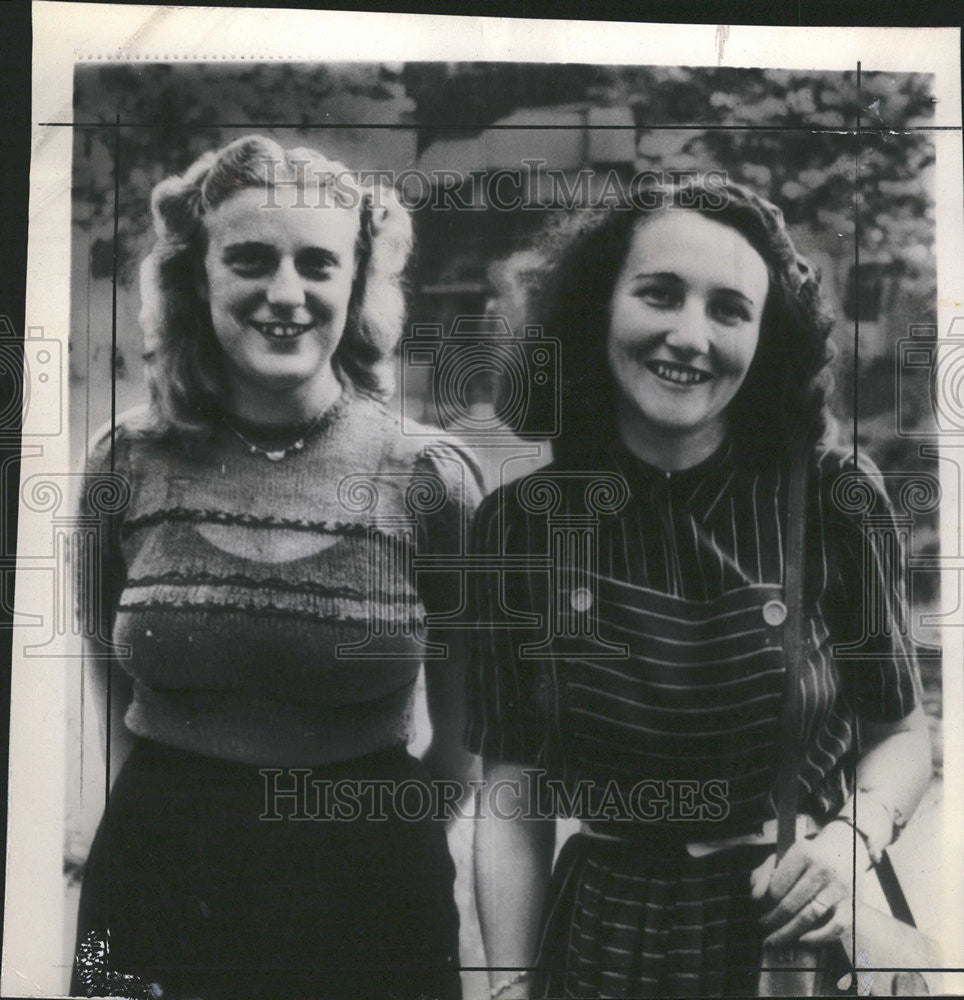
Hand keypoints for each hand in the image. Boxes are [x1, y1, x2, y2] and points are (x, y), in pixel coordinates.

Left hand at [751, 821, 870, 947]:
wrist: (846, 846)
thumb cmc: (809, 854)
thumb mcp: (785, 854)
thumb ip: (764, 873)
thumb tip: (756, 897)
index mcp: (803, 853)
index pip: (776, 886)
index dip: (766, 901)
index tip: (761, 906)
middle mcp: (822, 869)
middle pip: (790, 904)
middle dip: (772, 920)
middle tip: (762, 926)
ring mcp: (838, 888)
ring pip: (809, 916)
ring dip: (788, 932)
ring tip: (774, 939)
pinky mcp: (852, 903)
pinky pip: (836, 927)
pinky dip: (818, 938)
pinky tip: (802, 941)